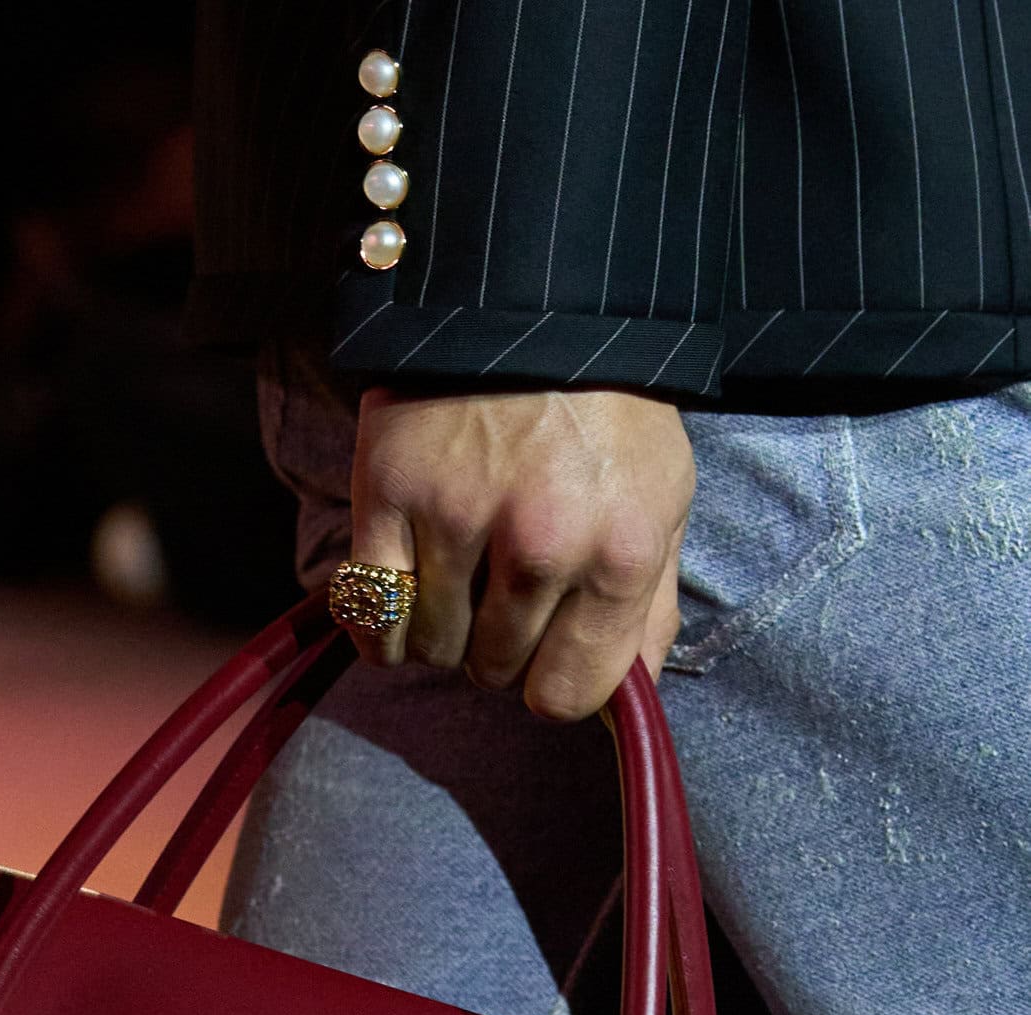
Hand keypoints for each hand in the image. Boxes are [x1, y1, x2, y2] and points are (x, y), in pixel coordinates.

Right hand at [345, 386, 695, 719]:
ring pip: (431, 648)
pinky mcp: (390, 491)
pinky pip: (370, 611)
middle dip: (496, 647)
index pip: (566, 695)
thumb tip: (629, 700)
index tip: (546, 650)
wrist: (534, 295)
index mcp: (620, 554)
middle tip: (501, 592)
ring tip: (459, 578)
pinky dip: (379, 623)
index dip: (552, 682)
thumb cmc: (608, 411)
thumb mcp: (663, 501)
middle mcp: (541, 544)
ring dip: (439, 631)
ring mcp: (459, 517)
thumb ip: (648, 607)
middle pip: (493, 672)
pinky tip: (402, 598)